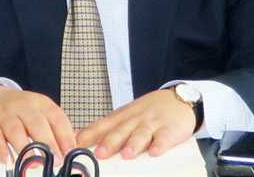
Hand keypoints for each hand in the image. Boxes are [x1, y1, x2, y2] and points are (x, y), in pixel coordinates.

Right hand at [0, 83, 75, 162]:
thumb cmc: (19, 110)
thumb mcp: (38, 111)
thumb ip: (55, 127)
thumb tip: (75, 146)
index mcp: (39, 103)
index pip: (56, 117)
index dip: (65, 135)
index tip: (70, 152)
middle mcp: (22, 106)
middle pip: (37, 123)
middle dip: (48, 143)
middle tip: (56, 160)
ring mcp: (4, 115)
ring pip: (16, 131)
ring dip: (26, 148)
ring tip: (35, 163)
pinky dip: (2, 150)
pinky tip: (9, 160)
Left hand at [76, 89, 194, 158]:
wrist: (178, 98)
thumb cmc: (148, 112)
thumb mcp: (125, 116)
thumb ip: (106, 129)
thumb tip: (77, 138)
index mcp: (120, 117)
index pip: (101, 125)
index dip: (88, 136)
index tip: (76, 146)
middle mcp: (134, 120)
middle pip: (120, 131)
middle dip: (109, 142)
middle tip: (99, 154)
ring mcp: (152, 124)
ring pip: (141, 134)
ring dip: (133, 144)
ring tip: (127, 155)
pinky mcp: (169, 129)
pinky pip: (164, 137)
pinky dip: (160, 144)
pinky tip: (155, 152)